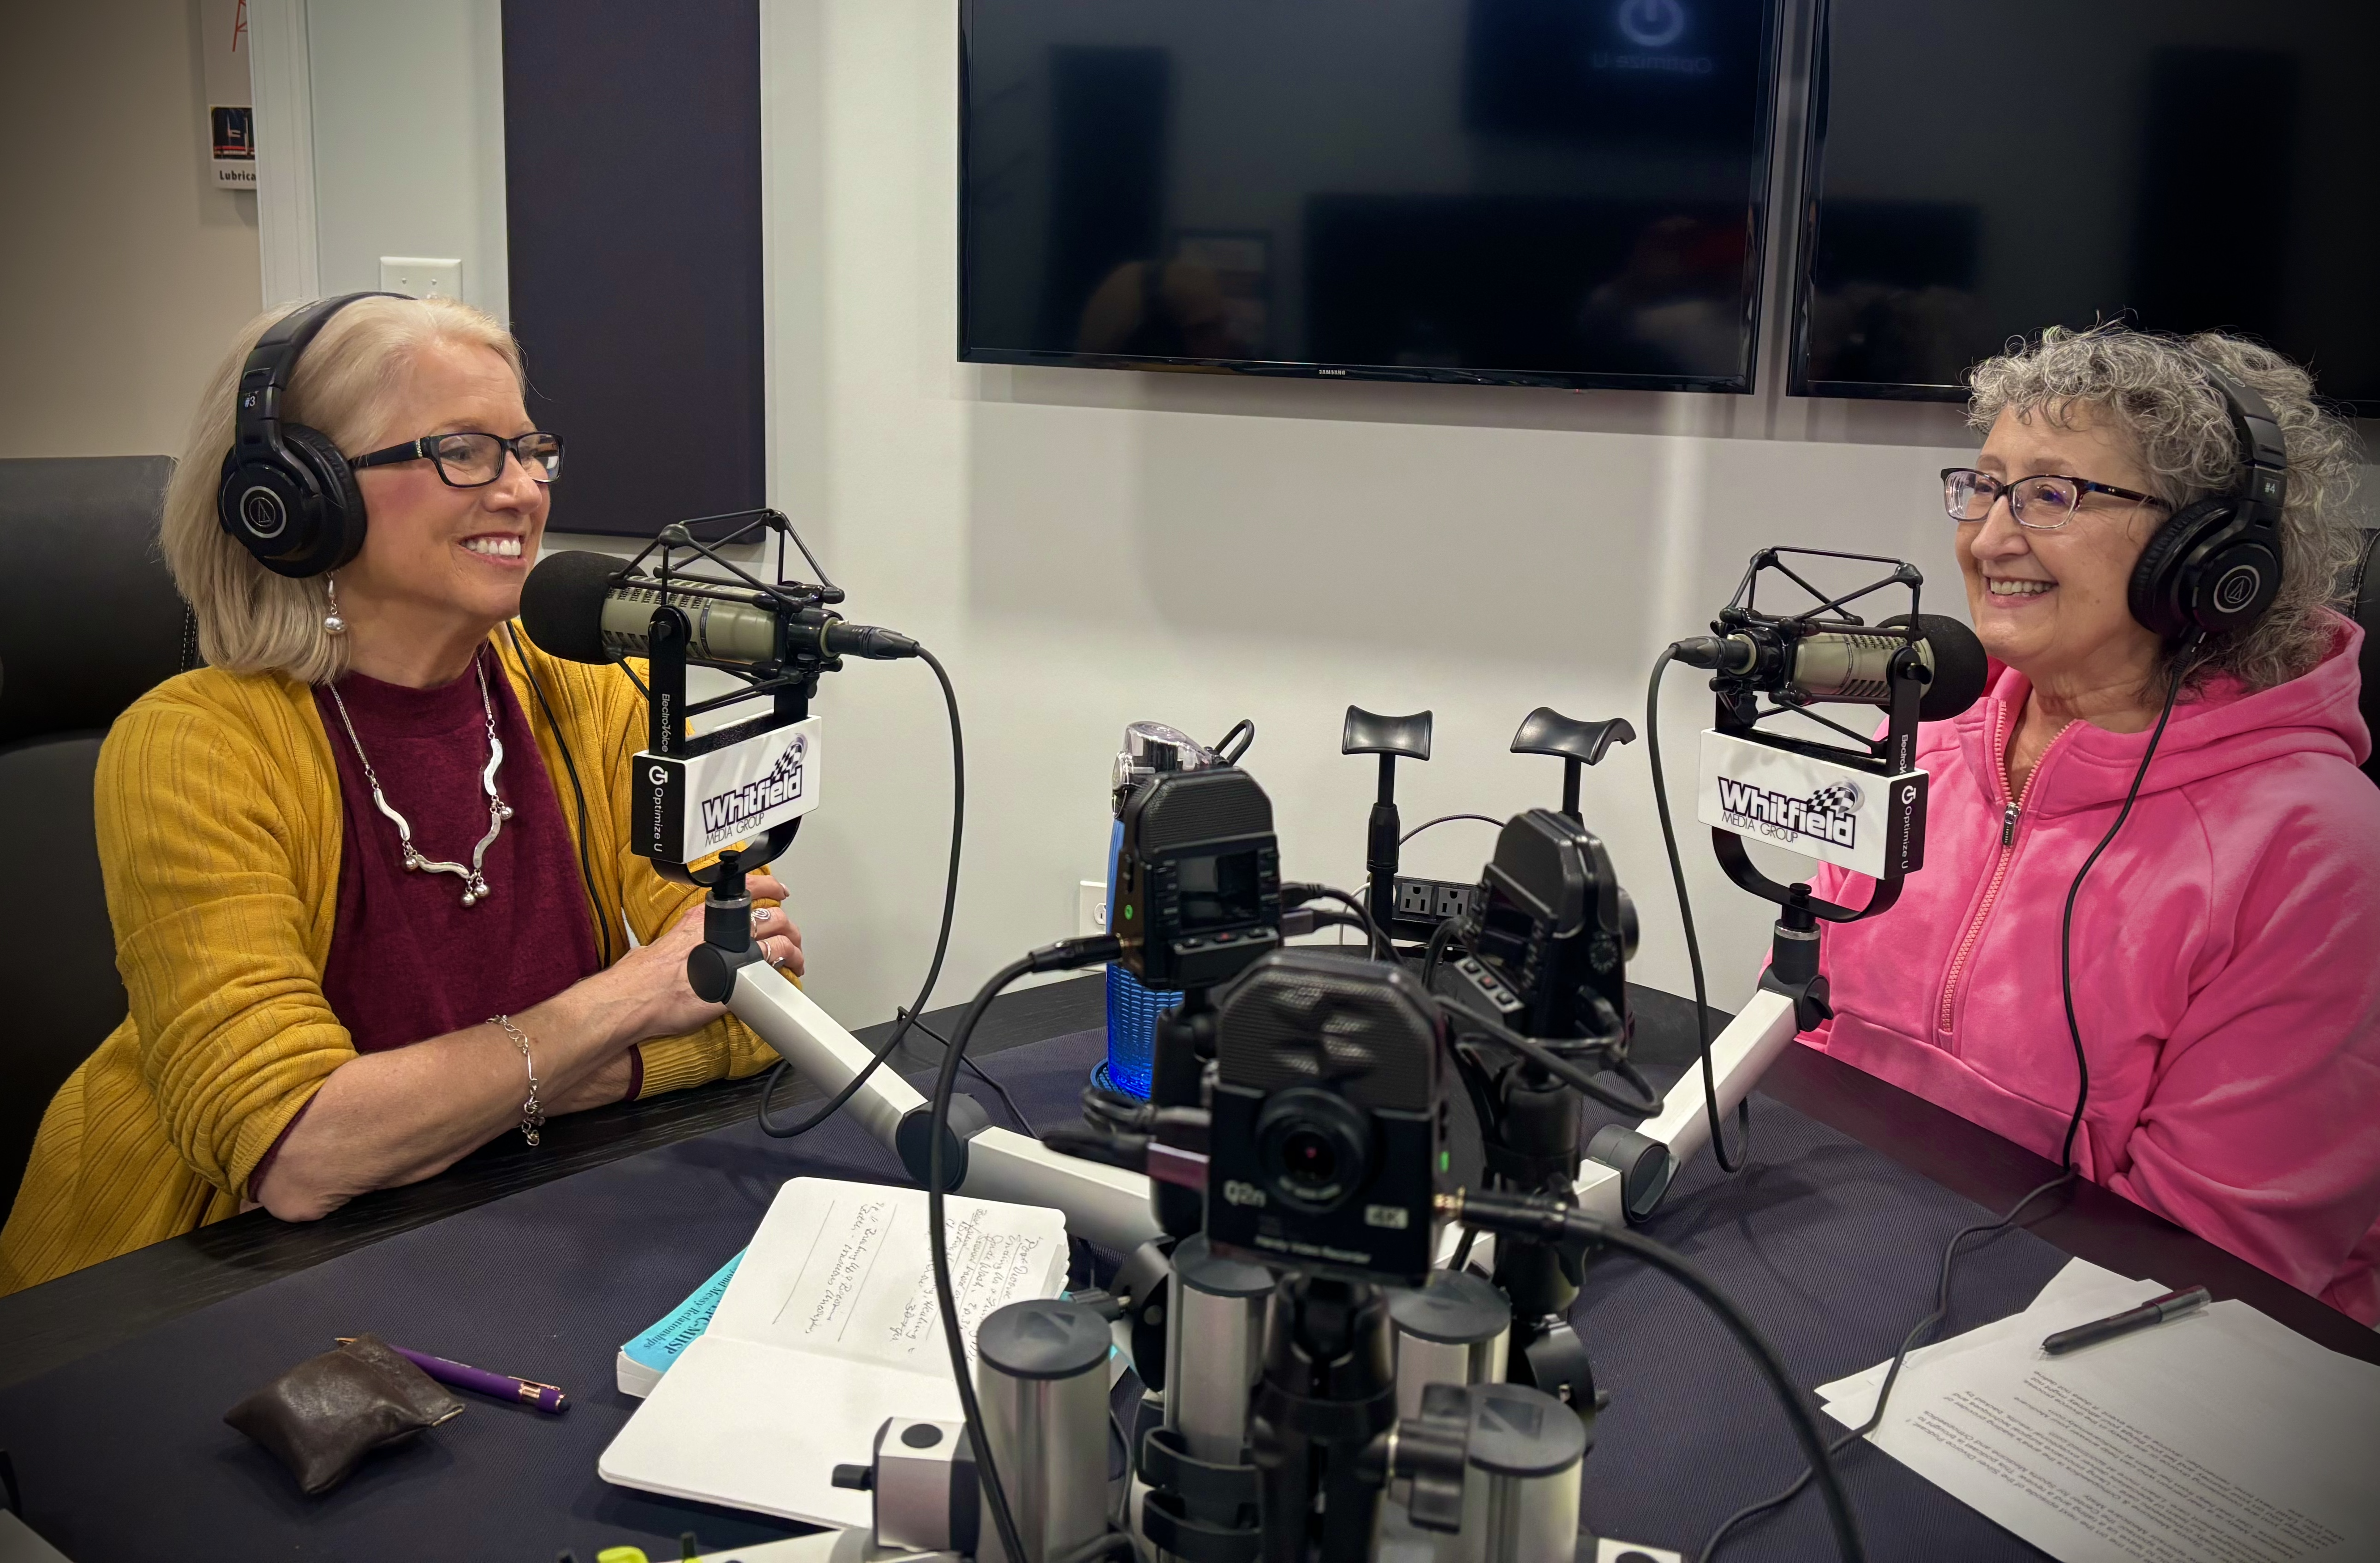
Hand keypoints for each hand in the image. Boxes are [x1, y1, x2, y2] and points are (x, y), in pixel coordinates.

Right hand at [581, 874, 803, 1041]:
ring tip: (795, 960)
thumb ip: (686, 936)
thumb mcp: (668, 939)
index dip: (770, 889)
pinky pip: (772, 976)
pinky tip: (783, 981)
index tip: (779, 891)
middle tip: (791, 937)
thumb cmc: (644, 975)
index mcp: (704, 919)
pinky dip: (783, 976)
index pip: (746, 890)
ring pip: (781, 945)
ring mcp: (734, 957)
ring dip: (794, 952)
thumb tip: (689, 943)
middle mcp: (722, 932)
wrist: (637, 997)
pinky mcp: (739, 984)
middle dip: (789, 928)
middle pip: (773, 920)